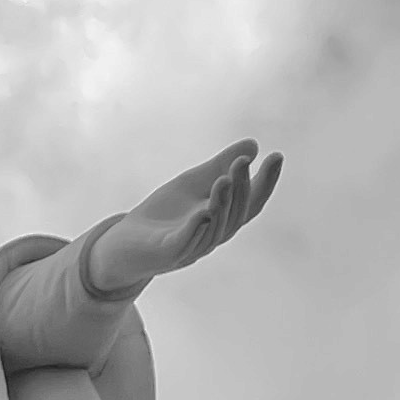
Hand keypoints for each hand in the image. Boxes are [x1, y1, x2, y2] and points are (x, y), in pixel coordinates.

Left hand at [85, 141, 280, 298]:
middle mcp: (210, 236)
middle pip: (235, 215)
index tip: (276, 155)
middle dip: (242, 188)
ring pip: (214, 229)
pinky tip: (202, 212)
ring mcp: (189, 248)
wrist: (123, 245)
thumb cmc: (162, 216)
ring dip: (222, 204)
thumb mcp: (194, 183)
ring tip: (225, 178)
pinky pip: (184, 244)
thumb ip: (221, 165)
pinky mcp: (165, 254)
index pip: (251, 203)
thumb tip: (254, 145)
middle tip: (243, 162)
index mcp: (221, 220)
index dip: (265, 182)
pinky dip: (195, 229)